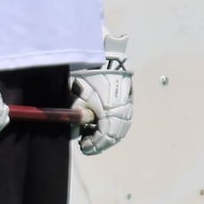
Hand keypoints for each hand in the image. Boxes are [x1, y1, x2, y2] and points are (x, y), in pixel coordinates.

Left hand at [69, 34, 131, 154]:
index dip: (94, 144)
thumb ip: (77, 118)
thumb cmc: (87, 74)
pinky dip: (114, 125)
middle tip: (87, 144)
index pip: (105, 136)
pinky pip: (124, 119)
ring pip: (121, 128)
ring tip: (93, 134)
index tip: (84, 147)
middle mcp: (123, 110)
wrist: (101, 56)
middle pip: (115, 135)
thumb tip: (75, 133)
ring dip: (108, 135)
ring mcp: (128, 104)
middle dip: (100, 143)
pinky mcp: (128, 99)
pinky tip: (102, 124)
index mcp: (111, 111)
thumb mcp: (77, 99)